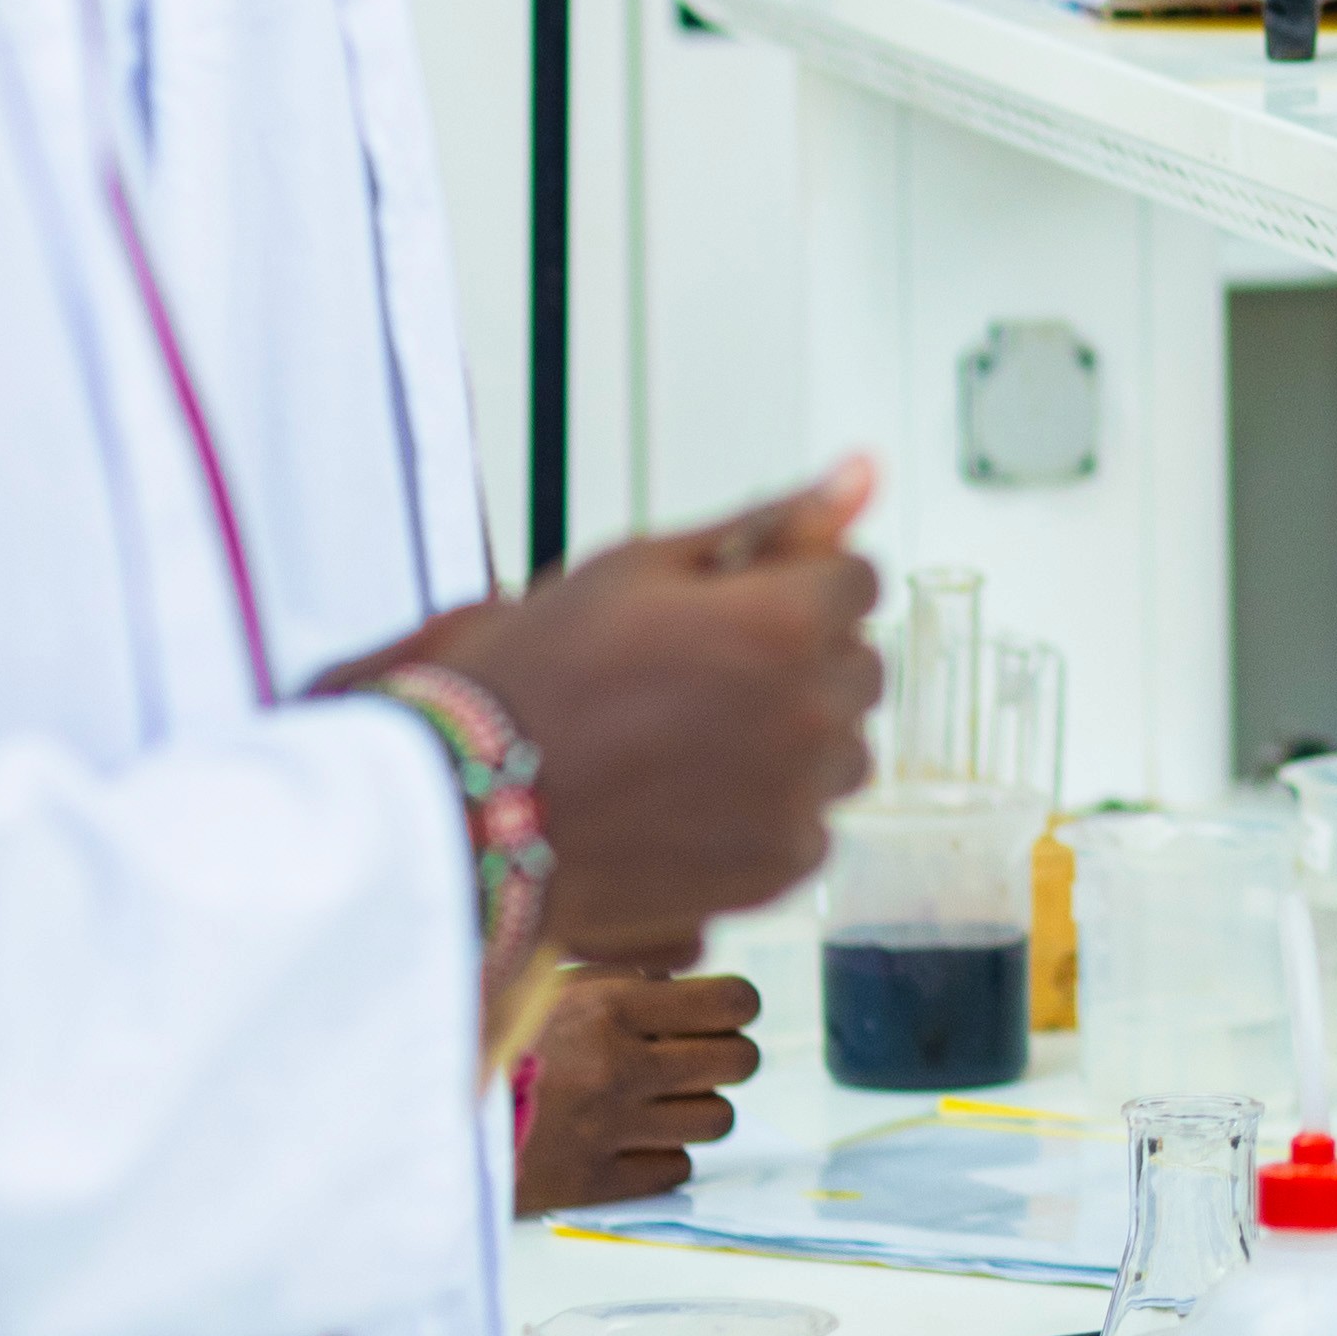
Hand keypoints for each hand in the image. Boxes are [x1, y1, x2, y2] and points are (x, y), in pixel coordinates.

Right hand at [346, 459, 886, 954]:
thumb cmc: (544, 674)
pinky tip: (693, 802)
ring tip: (695, 745)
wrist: (471, 802)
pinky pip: (813, 825)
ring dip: (795, 740)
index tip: (737, 610)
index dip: (794, 586)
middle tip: (705, 679)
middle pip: (859, 665)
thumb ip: (769, 522)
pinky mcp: (779, 865)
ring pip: (843, 749)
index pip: (858, 581)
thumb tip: (865, 469)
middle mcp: (811, 710)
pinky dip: (770, 814)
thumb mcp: (646, 568)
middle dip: (802, 660)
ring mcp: (800, 796)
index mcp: (785, 622)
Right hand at [516, 937, 765, 1215]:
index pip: (732, 1003)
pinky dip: (663, 1154)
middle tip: (696, 1058)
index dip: (737, 1008)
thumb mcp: (548, 984)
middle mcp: (619, 1067)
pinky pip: (677, 1168)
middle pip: (738, 1062)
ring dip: (697, 1108)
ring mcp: (610, 1130)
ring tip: (661, 1100)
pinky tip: (631, 1139)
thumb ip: (622, 977)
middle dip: (727, 1056)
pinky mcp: (596, 1184)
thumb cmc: (493, 1042)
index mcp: (609, 1007)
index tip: (723, 1013)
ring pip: (717, 1119)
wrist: (430, 1117)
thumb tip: (688, 979)